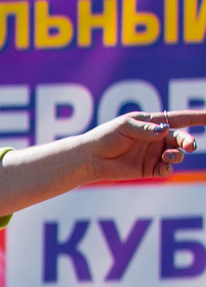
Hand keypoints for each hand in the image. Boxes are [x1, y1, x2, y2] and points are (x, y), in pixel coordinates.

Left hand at [78, 110, 203, 182]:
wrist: (91, 158)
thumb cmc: (106, 136)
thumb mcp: (124, 127)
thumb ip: (145, 129)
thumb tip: (165, 130)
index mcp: (153, 123)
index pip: (180, 118)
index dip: (198, 117)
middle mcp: (157, 138)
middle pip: (181, 138)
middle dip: (188, 141)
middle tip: (190, 145)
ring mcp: (154, 154)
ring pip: (176, 154)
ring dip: (177, 154)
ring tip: (168, 156)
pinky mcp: (150, 169)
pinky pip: (166, 169)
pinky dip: (168, 168)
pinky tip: (164, 166)